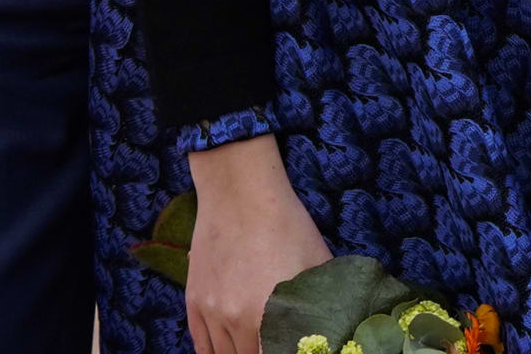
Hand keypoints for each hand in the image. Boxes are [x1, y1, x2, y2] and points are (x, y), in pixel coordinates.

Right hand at [183, 136, 328, 353]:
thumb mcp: (316, 263)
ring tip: (255, 346)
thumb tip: (336, 326)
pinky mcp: (194, 301)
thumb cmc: (286, 225)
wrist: (240, 192)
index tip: (296, 348)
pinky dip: (215, 352)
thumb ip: (322, 302)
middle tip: (277, 345)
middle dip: (264, 353)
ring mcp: (211, 312)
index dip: (287, 352)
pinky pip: (201, 344)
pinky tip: (229, 349)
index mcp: (268, 315)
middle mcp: (235, 321)